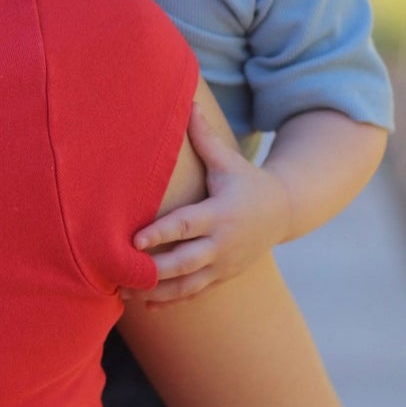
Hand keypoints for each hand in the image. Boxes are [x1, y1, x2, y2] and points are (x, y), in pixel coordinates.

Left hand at [133, 107, 290, 301]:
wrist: (284, 212)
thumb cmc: (246, 181)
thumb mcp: (228, 160)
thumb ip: (204, 136)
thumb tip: (188, 101)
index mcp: (220, 213)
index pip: (186, 226)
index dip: (161, 233)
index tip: (134, 241)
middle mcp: (222, 243)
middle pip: (185, 262)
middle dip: (154, 272)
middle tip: (122, 276)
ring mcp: (224, 264)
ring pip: (188, 285)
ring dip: (157, 291)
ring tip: (125, 293)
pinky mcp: (223, 276)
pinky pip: (195, 293)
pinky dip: (171, 301)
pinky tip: (146, 305)